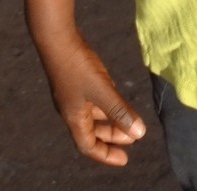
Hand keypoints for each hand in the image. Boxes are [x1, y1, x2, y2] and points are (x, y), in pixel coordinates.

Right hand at [40, 32, 145, 165]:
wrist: (56, 38)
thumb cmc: (77, 67)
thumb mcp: (102, 91)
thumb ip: (120, 111)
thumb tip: (139, 133)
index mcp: (74, 118)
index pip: (89, 146)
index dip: (106, 155)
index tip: (125, 159)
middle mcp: (71, 109)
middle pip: (92, 131)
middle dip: (112, 136)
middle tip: (132, 138)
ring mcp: (72, 93)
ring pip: (93, 114)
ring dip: (110, 119)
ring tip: (128, 120)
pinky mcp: (74, 79)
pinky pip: (92, 98)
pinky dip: (105, 102)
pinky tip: (116, 96)